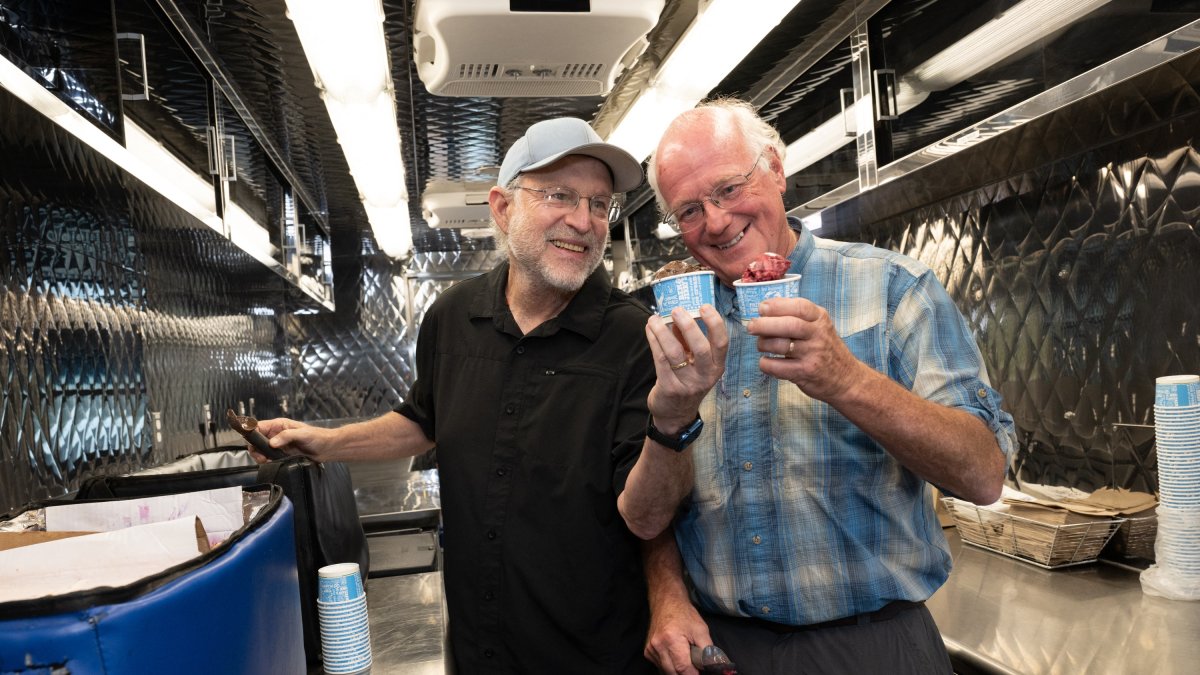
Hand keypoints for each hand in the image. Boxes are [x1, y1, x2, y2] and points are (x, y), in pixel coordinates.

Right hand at [248, 418, 331, 462]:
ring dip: (260, 456)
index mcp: (279, 425)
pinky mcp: (282, 454)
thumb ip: (286, 436)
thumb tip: (272, 442)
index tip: (252, 443)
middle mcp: (277, 434)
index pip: (259, 426)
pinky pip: (269, 457)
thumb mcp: (302, 434)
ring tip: (266, 460)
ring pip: (261, 450)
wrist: (327, 448)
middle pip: (257, 440)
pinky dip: (267, 461)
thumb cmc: (318, 437)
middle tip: (261, 457)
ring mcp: (279, 444)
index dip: (252, 433)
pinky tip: (271, 462)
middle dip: (255, 448)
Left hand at [644, 305, 727, 432]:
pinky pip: (660, 360)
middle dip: (688, 325)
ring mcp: (687, 383)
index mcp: (716, 366)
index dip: (714, 323)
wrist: (675, 414)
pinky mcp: (669, 387)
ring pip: (675, 352)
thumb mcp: (696, 363)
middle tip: (677, 310)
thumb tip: (680, 314)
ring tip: (655, 319)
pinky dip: (654, 341)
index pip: (722, 342)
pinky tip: (650, 330)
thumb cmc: (687, 381)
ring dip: (663, 332)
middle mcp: (705, 375)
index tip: (704, 307)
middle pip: (700, 347)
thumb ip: (689, 340)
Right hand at [644, 595, 711, 674]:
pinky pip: (661, 667)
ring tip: (685, 656)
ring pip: (667, 671)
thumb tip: (713, 667)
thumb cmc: (684, 614)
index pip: (683, 669)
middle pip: (674, 673)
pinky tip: (676, 655)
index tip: (701, 671)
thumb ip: (708, 651)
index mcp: (671, 640)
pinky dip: (670, 666)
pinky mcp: (647, 652)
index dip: (694, 673)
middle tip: (695, 665)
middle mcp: (658, 647)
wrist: (666, 602)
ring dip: (678, 670)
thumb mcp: (701, 630)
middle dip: (686, 672)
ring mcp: (650, 650)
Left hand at [748, 297, 862, 401]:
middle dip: (764, 324)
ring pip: (780, 345)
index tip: (762, 308)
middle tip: (751, 326)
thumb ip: (799, 316)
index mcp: (820, 319)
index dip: (777, 305)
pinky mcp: (805, 373)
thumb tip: (766, 307)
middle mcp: (818, 335)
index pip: (799, 306)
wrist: (846, 379)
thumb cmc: (826, 349)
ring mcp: (813, 354)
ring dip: (763, 344)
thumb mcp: (820, 326)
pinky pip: (777, 367)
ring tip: (761, 345)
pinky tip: (766, 361)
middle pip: (788, 325)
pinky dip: (765, 363)